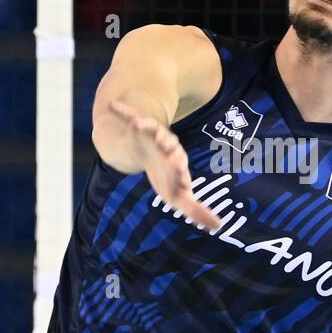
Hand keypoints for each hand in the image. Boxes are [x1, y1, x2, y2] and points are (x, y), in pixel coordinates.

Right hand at [108, 101, 221, 230]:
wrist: (150, 154)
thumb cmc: (167, 177)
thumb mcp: (178, 196)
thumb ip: (196, 211)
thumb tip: (218, 227)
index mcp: (177, 162)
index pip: (180, 167)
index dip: (180, 169)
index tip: (181, 172)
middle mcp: (168, 146)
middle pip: (170, 146)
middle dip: (169, 148)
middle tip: (168, 149)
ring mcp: (153, 135)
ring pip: (153, 129)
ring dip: (148, 126)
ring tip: (139, 124)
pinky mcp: (139, 126)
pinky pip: (131, 115)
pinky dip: (124, 110)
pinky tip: (113, 105)